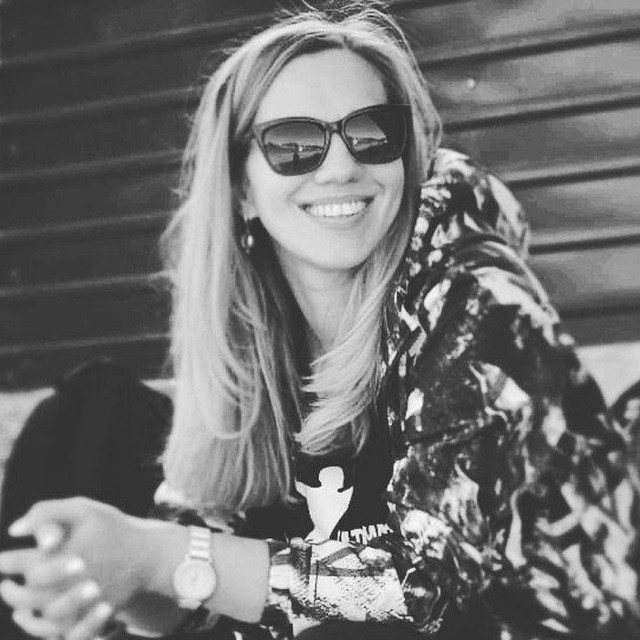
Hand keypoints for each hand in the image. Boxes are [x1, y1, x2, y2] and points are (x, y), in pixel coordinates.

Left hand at [0, 498, 151, 637]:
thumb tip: (13, 530)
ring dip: (25, 613)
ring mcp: (84, 602)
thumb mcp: (84, 509)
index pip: (23, 563)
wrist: (148, 554)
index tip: (1, 561)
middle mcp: (71, 581)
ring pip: (43, 617)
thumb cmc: (113, 528)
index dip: (6, 563)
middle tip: (5, 585)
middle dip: (10, 593)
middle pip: (27, 596)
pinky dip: (50, 632)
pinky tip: (41, 620)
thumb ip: (47, 512)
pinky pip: (66, 632)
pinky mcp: (94, 616)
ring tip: (18, 606)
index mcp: (66, 553)